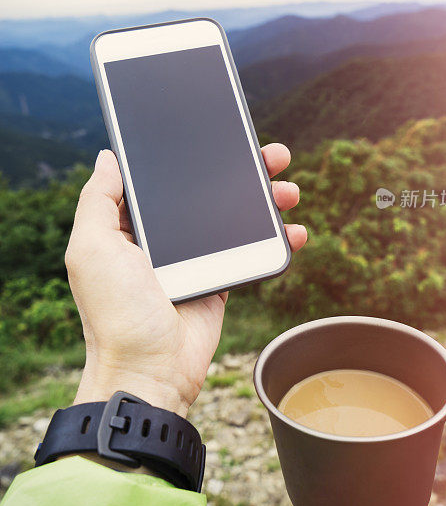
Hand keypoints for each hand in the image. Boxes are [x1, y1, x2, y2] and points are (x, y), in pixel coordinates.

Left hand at [66, 146, 306, 416]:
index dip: (188, 154)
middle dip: (240, 170)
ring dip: (265, 198)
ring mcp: (193, 258)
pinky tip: (294, 230)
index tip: (218, 134)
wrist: (151, 371)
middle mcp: (160, 238)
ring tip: (288, 189)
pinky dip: (275, 238)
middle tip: (272, 154)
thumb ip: (97, 199)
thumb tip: (107, 157)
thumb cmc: (115, 313)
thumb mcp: (90, 248)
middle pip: (205, 191)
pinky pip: (250, 248)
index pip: (161, 178)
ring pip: (233, 216)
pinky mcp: (219, 279)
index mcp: (127, 226)